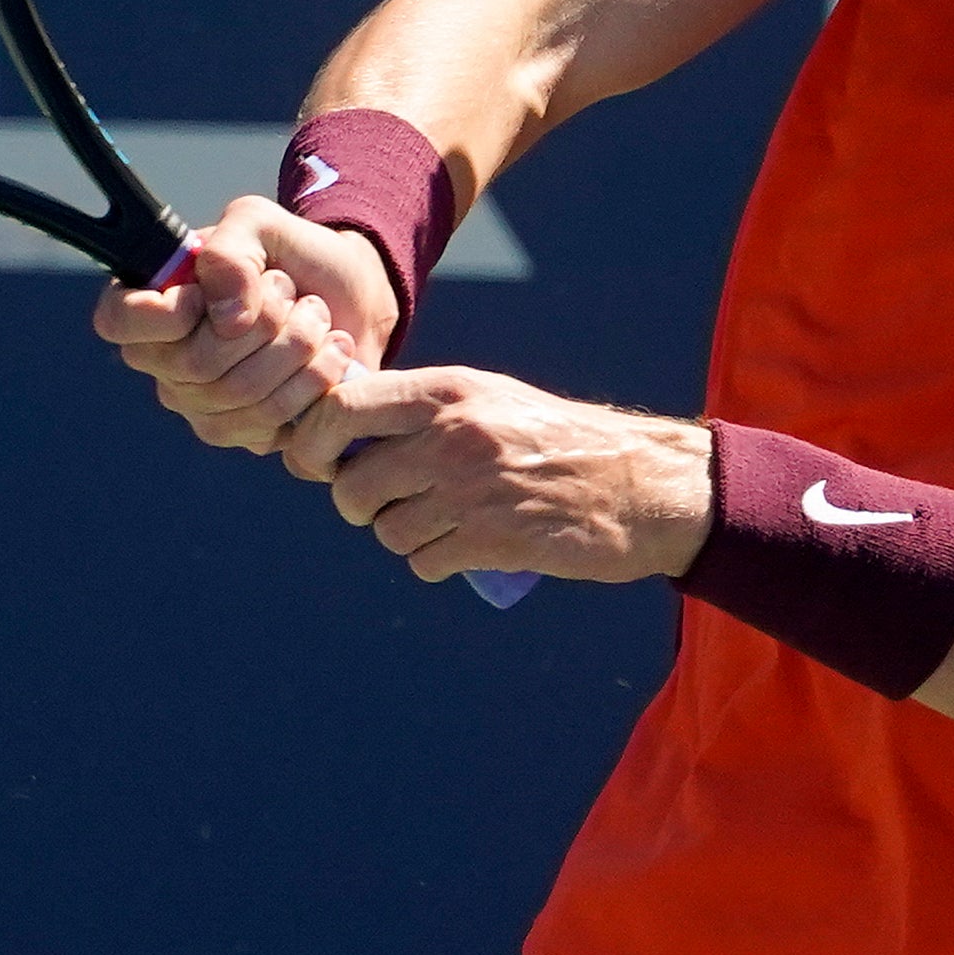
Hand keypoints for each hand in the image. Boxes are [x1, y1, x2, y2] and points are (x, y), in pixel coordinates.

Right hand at [89, 194, 402, 452]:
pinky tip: (330, 354)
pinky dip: (315, 380)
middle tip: (292, 291)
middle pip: (195, 363)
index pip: (119, 322)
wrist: (352, 296)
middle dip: (264, 320)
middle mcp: (163, 362)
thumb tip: (225, 319)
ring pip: (240, 394)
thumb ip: (229, 251)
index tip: (210, 291)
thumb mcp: (258, 223)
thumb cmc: (293, 254)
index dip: (169, 312)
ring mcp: (201, 406)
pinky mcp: (246, 435)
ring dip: (297, 344)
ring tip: (317, 316)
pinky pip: (271, 423)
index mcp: (148, 302)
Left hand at [281, 366, 714, 583]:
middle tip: (386, 503)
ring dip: (401, 536)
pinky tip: (462, 547)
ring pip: (385, 529)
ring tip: (438, 524)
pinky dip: (433, 562)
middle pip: (351, 483)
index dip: (313, 440)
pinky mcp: (492, 540)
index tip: (315, 462)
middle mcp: (452, 436)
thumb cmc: (555, 438)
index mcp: (447, 392)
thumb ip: (420, 407)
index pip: (342, 407)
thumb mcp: (488, 398)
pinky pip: (423, 562)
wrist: (640, 484)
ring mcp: (470, 490)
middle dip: (357, 503)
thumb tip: (339, 424)